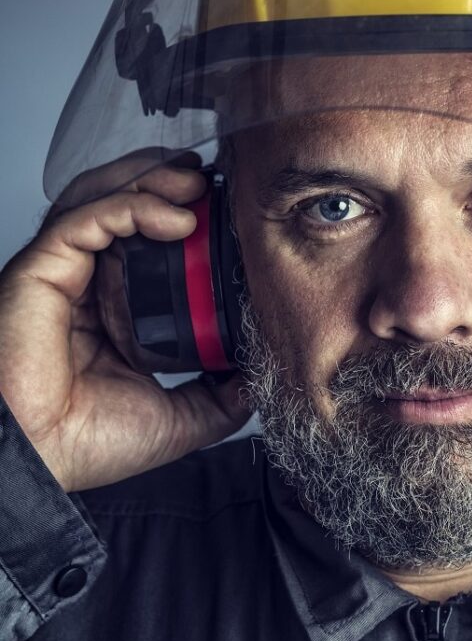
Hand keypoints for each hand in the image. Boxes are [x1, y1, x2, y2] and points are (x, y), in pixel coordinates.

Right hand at [0, 155, 250, 491]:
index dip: (184, 213)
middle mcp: (85, 281)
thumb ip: (220, 395)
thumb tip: (261, 375)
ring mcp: (62, 271)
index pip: (146, 238)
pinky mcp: (41, 268)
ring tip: (197, 181)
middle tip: (213, 180)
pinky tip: (174, 217)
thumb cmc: (86, 443)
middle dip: (168, 180)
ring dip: (150, 179)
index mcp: (113, 307)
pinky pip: (84, 217)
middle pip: (122, 203)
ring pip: (100, 196)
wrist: (44, 462)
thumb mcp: (180, 417)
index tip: (227, 210)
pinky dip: (130, 205)